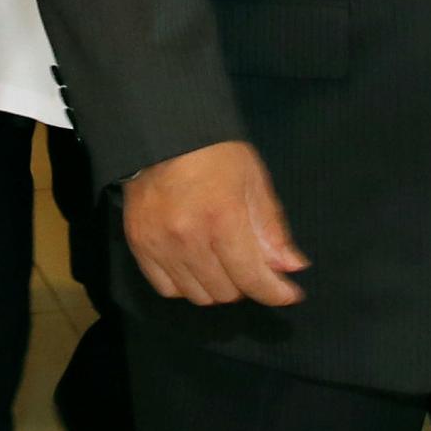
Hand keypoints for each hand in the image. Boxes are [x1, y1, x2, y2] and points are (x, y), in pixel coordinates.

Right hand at [121, 140, 307, 307]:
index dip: (274, 293)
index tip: (289, 295)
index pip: (251, 278)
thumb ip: (271, 229)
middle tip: (252, 265)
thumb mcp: (254, 182)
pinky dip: (187, 285)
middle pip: (225, 292)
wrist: (164, 135)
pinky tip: (197, 266)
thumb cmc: (216, 154)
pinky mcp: (139, 246)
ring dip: (218, 287)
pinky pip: (167, 288)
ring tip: (225, 264)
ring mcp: (160, 244)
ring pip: (197, 295)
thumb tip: (291, 268)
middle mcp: (189, 238)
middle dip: (247, 285)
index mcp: (223, 218)